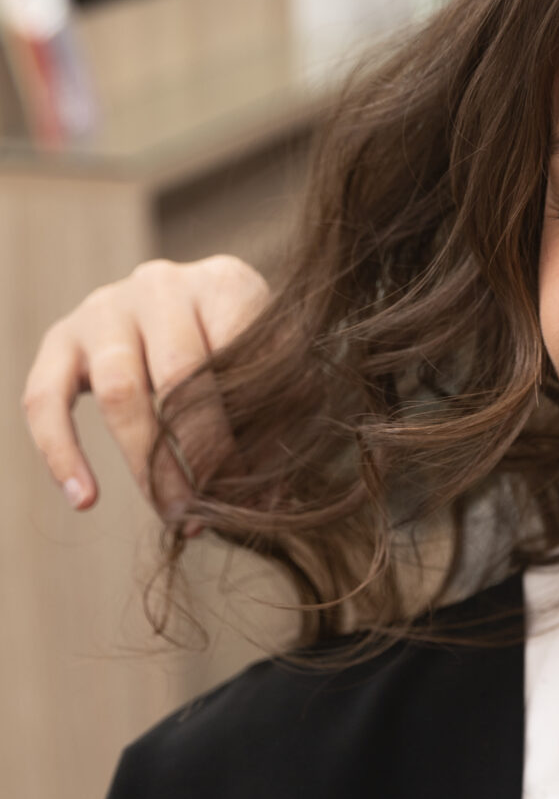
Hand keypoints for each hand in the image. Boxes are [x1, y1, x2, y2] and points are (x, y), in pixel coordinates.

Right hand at [21, 254, 271, 515]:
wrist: (180, 308)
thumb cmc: (237, 348)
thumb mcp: (268, 368)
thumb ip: (272, 422)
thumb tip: (263, 500)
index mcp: (223, 283)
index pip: (236, 360)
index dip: (246, 433)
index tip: (253, 490)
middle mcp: (161, 284)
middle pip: (177, 377)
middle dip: (198, 456)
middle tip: (212, 510)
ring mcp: (105, 307)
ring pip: (118, 391)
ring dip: (146, 465)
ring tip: (172, 515)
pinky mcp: (61, 337)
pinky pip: (45, 398)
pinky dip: (61, 453)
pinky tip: (84, 499)